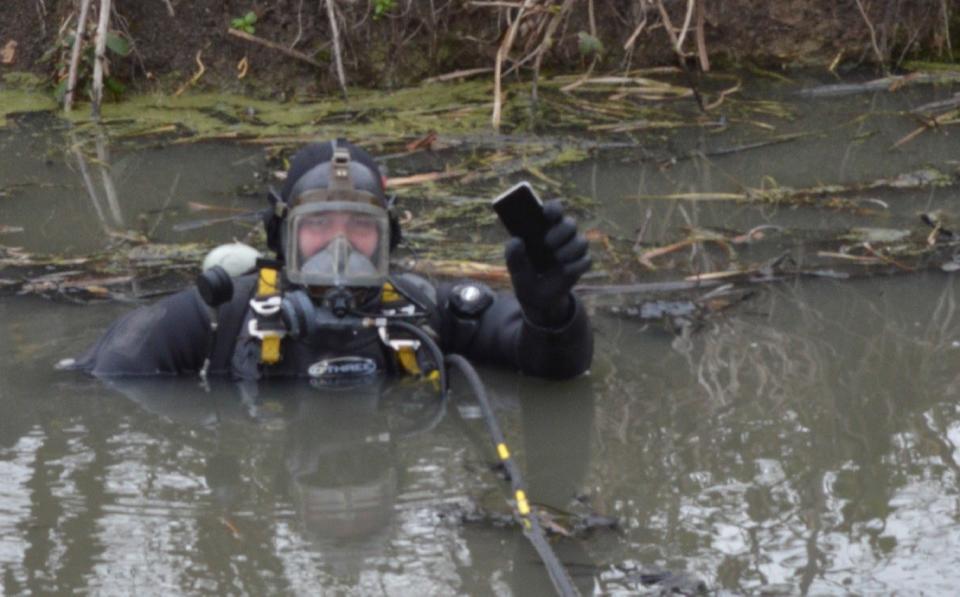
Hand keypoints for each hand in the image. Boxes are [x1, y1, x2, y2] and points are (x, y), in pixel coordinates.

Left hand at [505, 199, 591, 326]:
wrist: (537, 299)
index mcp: (544, 228)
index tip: (547, 214)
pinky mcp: (581, 264)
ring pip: (581, 241)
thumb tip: (516, 240)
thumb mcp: (515, 269)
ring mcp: (573, 249)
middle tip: (547, 243)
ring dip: (570, 249)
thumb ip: (513, 255)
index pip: (554, 209)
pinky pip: (586, 260)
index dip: (553, 208)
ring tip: (557, 258)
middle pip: (570, 223)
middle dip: (561, 231)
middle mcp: (561, 235)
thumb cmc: (526, 277)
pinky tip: (565, 271)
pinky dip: (576, 266)